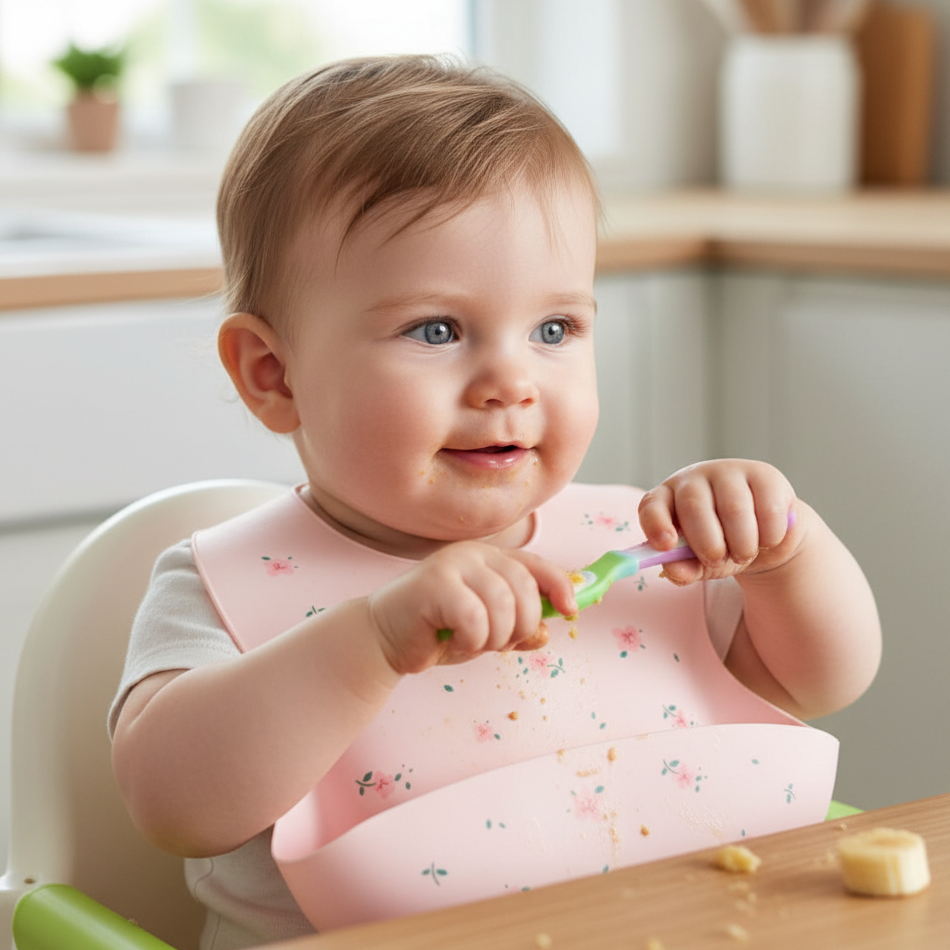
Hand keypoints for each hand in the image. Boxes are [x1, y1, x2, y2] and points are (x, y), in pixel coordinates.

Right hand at [366, 542, 577, 674]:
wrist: (383, 639)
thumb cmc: (437, 632)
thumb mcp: (488, 632)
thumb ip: (518, 629)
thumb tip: (549, 632)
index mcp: (490, 558)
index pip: (537, 566)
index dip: (561, 587)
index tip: (572, 611)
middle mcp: (473, 554)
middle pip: (526, 587)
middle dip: (522, 625)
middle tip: (499, 643)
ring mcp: (453, 564)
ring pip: (504, 605)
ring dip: (495, 637)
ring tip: (473, 642)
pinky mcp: (434, 583)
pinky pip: (475, 618)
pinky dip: (472, 640)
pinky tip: (453, 641)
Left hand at [638, 459, 799, 585]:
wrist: (763, 536)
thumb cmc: (721, 546)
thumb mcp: (699, 563)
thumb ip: (684, 569)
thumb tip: (672, 570)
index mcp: (667, 499)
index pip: (652, 505)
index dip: (656, 524)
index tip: (667, 545)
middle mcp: (694, 479)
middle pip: (694, 506)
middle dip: (707, 543)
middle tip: (718, 559)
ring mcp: (728, 472)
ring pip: (734, 508)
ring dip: (742, 544)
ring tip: (743, 553)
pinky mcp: (763, 475)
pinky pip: (767, 509)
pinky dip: (769, 536)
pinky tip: (766, 539)